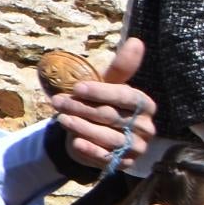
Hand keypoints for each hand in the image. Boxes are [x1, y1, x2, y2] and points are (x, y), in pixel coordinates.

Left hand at [52, 36, 155, 169]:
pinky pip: (108, 158)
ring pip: (108, 137)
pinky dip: (90, 150)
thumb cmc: (99, 104)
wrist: (89, 135)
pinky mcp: (125, 164)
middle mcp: (146, 127)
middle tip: (57, 102)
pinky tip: (75, 142)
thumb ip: (120, 68)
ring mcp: (137, 147)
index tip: (76, 87)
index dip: (101, 92)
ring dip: (82, 127)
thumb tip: (136, 40)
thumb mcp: (106, 85)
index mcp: (145, 105)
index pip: (126, 97)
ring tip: (61, 119)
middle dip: (82, 107)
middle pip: (112, 116)